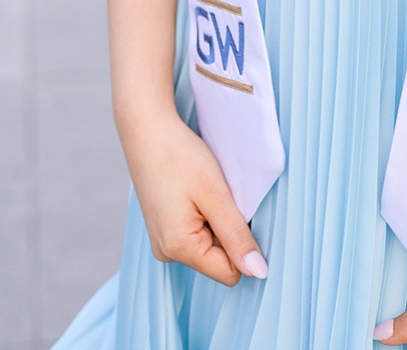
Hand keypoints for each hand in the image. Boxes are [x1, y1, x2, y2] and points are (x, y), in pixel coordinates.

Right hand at [118, 107, 267, 287]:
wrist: (148, 133)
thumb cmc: (181, 159)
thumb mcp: (217, 197)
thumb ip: (237, 237)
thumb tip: (259, 272)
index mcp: (179, 250)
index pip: (230, 273)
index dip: (244, 246)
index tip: (240, 213)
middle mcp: (167, 253)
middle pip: (220, 260)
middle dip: (230, 232)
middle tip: (222, 198)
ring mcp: (163, 243)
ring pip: (211, 246)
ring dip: (218, 221)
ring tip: (207, 193)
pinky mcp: (165, 230)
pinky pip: (198, 234)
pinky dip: (207, 216)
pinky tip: (198, 194)